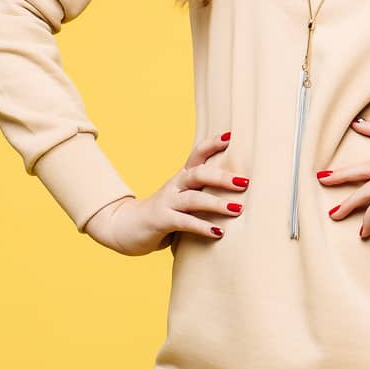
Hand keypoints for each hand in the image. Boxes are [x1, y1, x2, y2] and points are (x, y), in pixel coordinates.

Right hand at [83, 131, 247, 255]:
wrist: (124, 227)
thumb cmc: (164, 213)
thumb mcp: (184, 199)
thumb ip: (205, 194)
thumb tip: (241, 194)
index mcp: (182, 177)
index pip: (197, 154)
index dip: (213, 143)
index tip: (232, 136)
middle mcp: (175, 185)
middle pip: (199, 174)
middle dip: (222, 177)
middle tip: (245, 182)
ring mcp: (166, 202)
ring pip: (193, 198)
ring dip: (217, 204)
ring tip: (238, 209)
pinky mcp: (160, 220)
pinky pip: (184, 222)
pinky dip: (202, 227)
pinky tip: (218, 232)